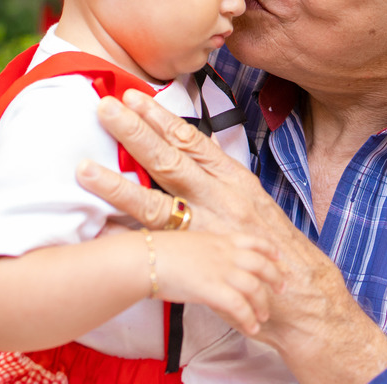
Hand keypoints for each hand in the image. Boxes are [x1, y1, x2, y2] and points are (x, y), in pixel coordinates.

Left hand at [77, 90, 386, 382]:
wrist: (301, 288)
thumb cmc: (276, 246)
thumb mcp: (254, 202)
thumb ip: (222, 180)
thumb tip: (194, 157)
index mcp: (234, 179)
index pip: (193, 141)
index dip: (163, 118)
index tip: (138, 98)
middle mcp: (219, 197)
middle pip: (171, 159)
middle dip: (137, 131)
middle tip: (107, 107)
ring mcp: (206, 228)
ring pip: (155, 200)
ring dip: (118, 183)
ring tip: (85, 167)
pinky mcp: (198, 258)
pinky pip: (157, 244)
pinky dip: (128, 236)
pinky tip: (102, 229)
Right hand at [149, 230, 282, 336]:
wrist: (144, 258)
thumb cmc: (158, 251)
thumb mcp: (189, 242)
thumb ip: (205, 250)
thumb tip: (206, 261)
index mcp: (220, 239)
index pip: (253, 241)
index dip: (269, 249)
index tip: (278, 257)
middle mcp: (225, 253)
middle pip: (262, 264)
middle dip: (275, 278)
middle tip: (282, 289)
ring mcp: (221, 270)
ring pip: (254, 288)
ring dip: (262, 305)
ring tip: (263, 317)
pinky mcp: (213, 289)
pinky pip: (240, 307)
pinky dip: (248, 320)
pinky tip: (251, 328)